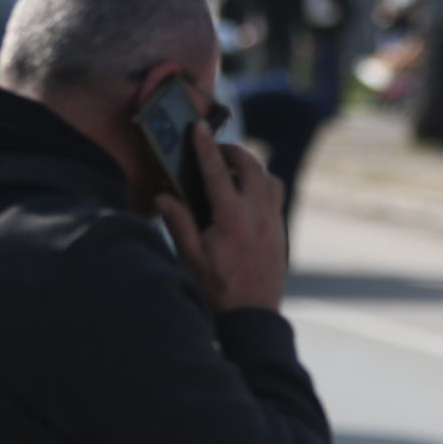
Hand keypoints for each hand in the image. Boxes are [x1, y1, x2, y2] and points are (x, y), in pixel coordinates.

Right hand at [157, 126, 287, 314]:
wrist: (252, 316)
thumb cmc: (218, 290)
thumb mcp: (192, 258)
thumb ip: (179, 223)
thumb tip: (162, 196)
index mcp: (233, 220)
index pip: (217, 172)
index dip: (206, 146)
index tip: (199, 127)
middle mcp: (258, 216)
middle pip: (252, 166)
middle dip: (233, 151)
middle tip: (216, 149)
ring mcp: (274, 223)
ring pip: (270, 179)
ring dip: (252, 168)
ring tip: (232, 171)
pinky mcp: (280, 232)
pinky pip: (276, 197)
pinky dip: (262, 186)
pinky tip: (244, 196)